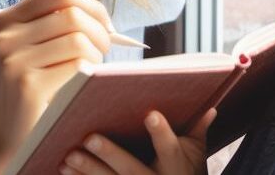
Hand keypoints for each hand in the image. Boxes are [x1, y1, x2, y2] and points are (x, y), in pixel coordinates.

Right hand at [0, 0, 115, 158]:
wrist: (5, 132)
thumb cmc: (32, 84)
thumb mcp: (34, 47)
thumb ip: (60, 25)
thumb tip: (104, 19)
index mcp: (8, 19)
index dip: (91, 4)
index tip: (105, 24)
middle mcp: (6, 36)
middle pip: (72, 15)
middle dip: (100, 32)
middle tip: (104, 50)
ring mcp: (13, 61)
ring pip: (77, 40)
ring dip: (96, 54)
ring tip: (90, 69)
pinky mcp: (27, 87)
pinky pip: (76, 66)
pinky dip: (89, 73)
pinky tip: (81, 84)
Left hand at [58, 106, 217, 174]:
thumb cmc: (187, 173)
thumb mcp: (197, 156)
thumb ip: (199, 131)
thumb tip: (210, 107)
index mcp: (178, 169)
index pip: (170, 150)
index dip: (161, 134)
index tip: (150, 114)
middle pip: (132, 171)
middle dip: (110, 155)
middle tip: (89, 137)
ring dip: (88, 171)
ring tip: (68, 157)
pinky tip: (64, 171)